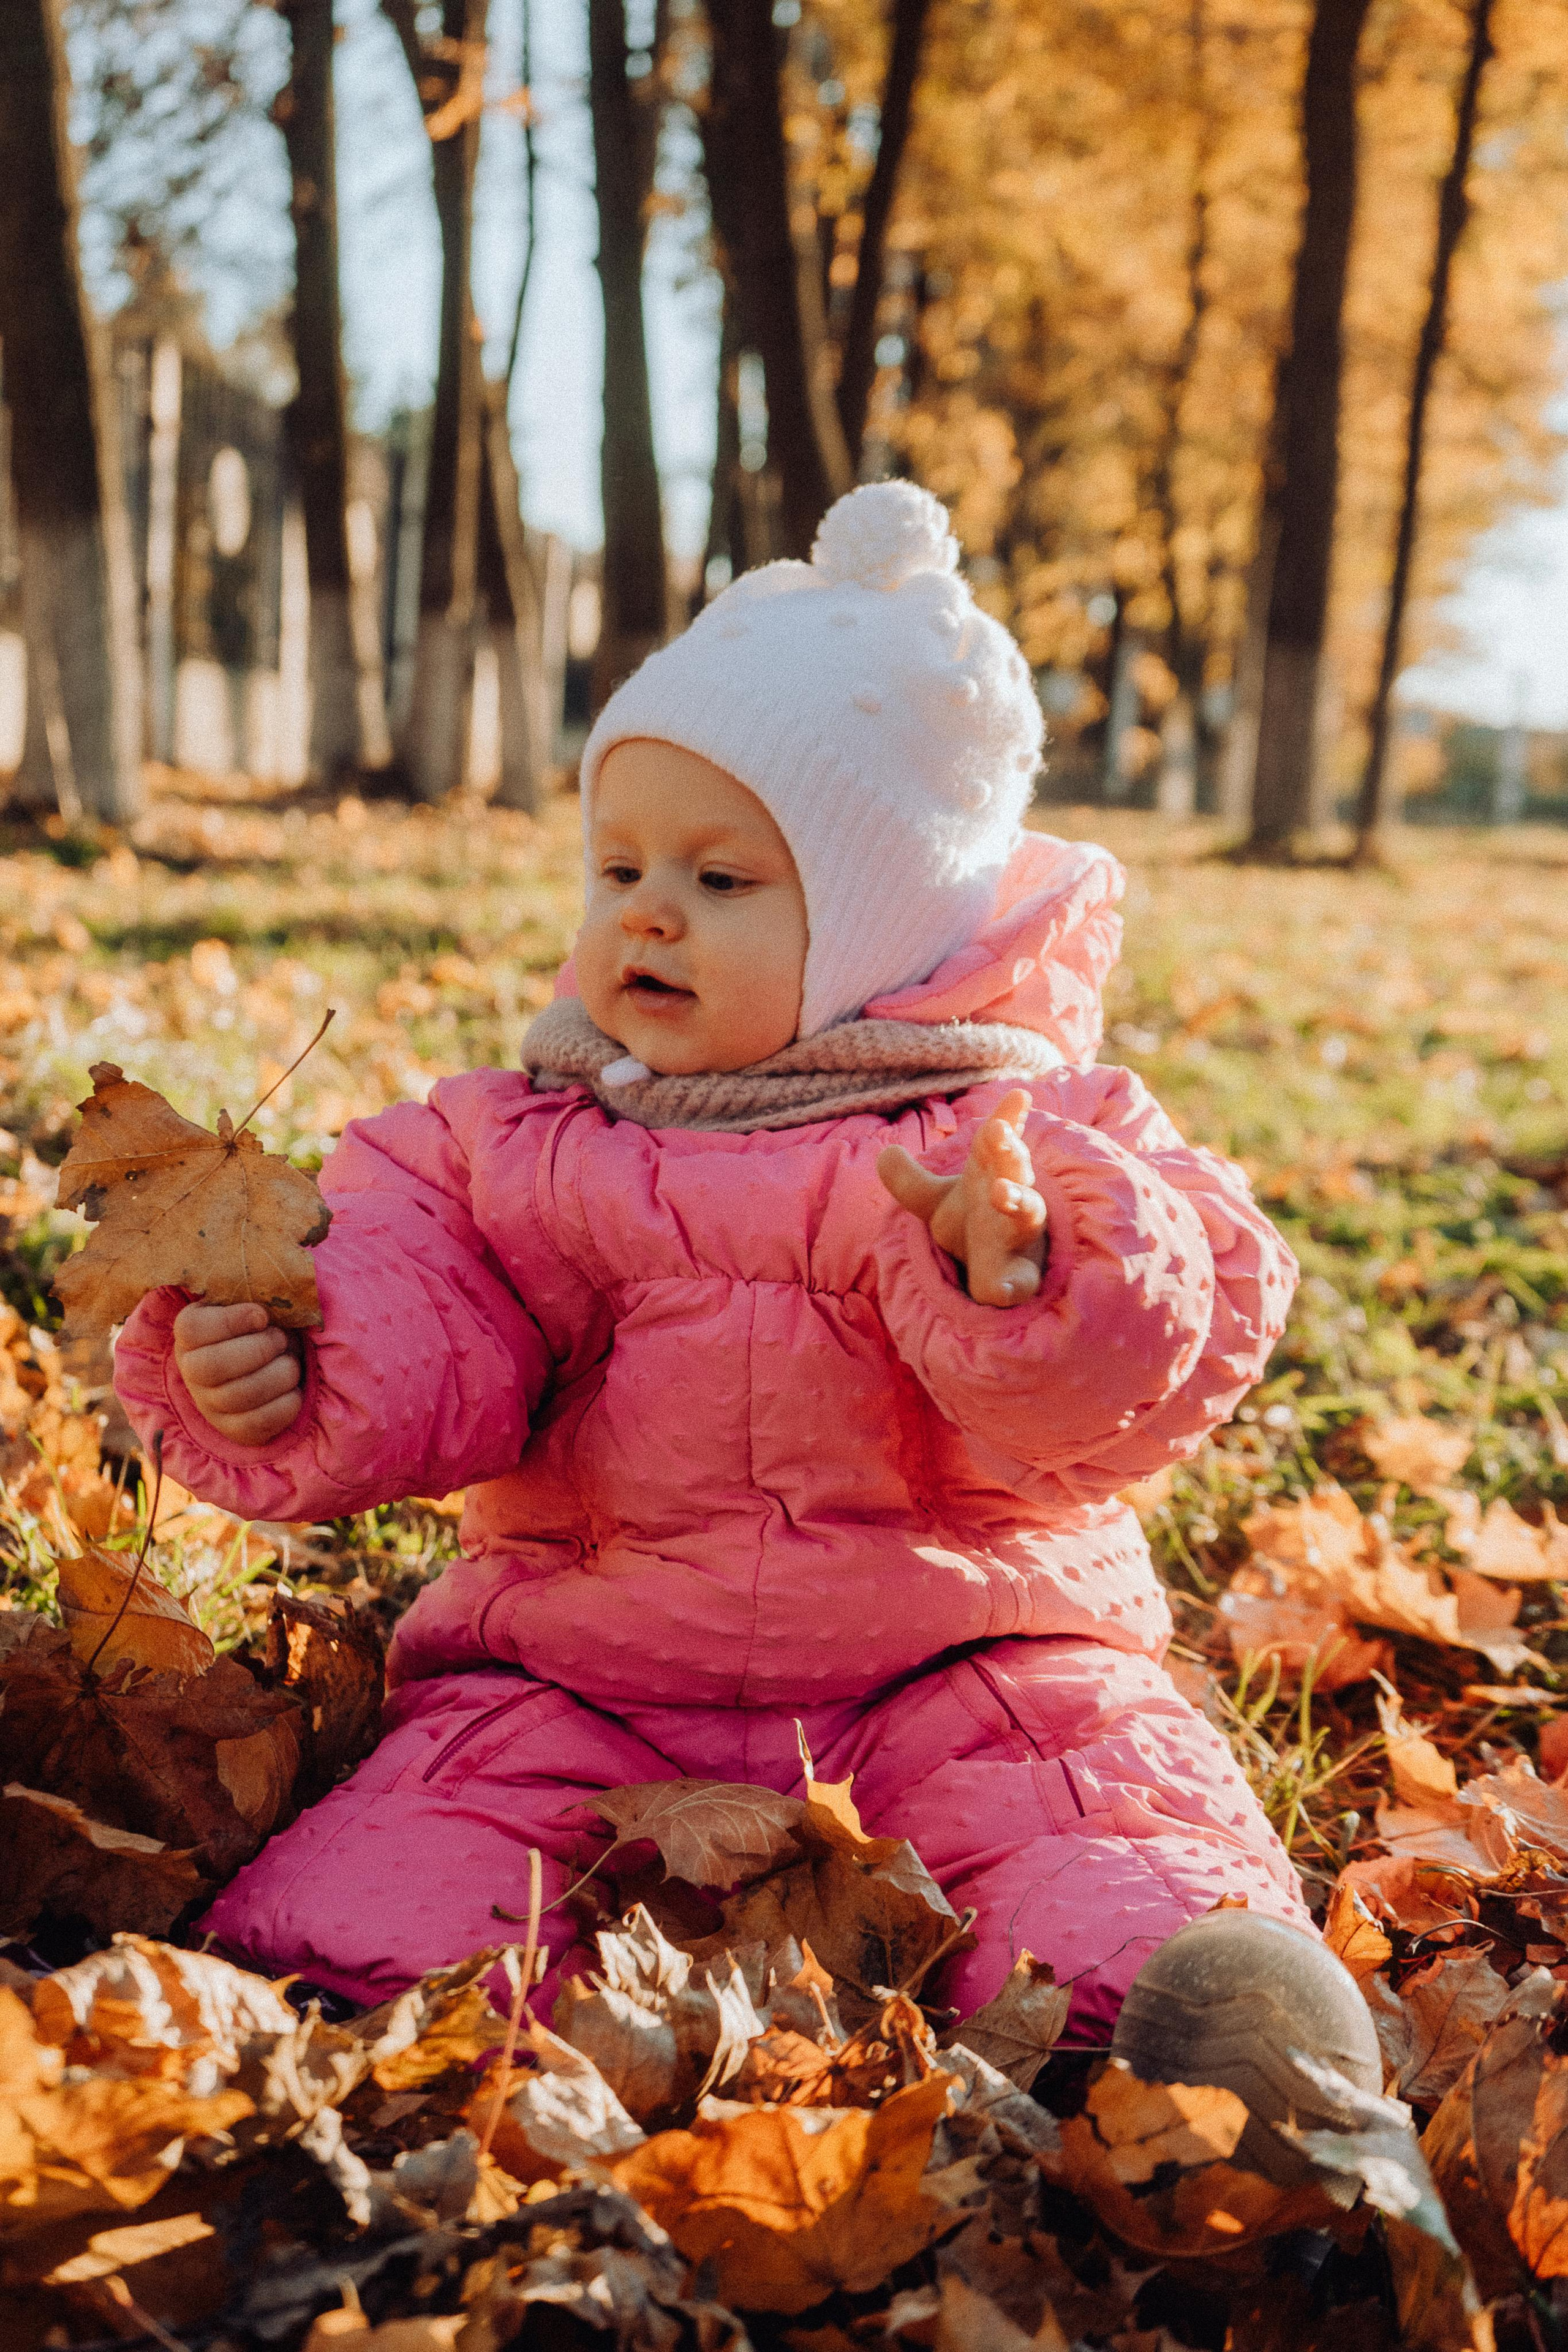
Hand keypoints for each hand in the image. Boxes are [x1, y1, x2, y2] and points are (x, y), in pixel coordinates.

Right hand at [173, 1301, 303, 1444]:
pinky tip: (293, 1389)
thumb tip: (275, 1305)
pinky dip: (286, 1404)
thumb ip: (257, 1295)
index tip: (262, 1315)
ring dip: (279, 1374)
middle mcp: (191, 1371)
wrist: (259, 1360)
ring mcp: (209, 1403)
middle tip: (281, 1338)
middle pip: (214, 1366)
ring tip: (290, 1361)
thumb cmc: (258, 1324)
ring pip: (241, 1396)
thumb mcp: (251, 1302)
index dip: (231, 1321)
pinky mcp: (232, 1429)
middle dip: (260, 1348)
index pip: (193, 1329)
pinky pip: (257, 1424)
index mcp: (190, 1333)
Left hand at [878, 1088, 1047, 1307]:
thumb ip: (909, 1181)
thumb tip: (885, 1153)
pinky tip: (999, 1292)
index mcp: (991, 1175)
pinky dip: (1010, 1286)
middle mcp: (1012, 1198)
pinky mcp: (1019, 1275)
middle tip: (999, 1133)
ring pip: (1028, 1212)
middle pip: (1016, 1168)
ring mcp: (1018, 1235)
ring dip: (1018, 1200)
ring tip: (1002, 1191)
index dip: (1007, 1117)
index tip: (1019, 1094)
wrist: (995, 1271)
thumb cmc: (972, 1224)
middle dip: (1010, 1150)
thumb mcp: (934, 1202)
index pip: (998, 1141)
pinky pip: (1020, 1281)